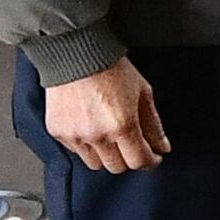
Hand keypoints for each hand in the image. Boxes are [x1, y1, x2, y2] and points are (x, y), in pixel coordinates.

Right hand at [46, 55, 169, 171]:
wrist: (74, 51)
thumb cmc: (109, 66)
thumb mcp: (142, 91)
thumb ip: (153, 124)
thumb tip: (162, 146)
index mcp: (122, 125)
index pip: (138, 161)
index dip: (150, 161)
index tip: (153, 156)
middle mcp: (97, 135)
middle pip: (117, 167)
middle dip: (128, 158)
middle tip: (132, 144)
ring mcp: (75, 135)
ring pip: (95, 164)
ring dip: (106, 155)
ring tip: (109, 136)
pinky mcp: (58, 132)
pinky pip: (76, 151)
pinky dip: (85, 145)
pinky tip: (90, 127)